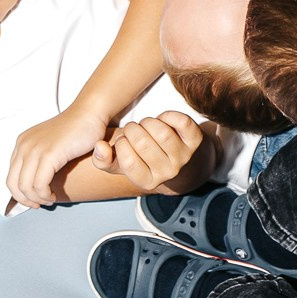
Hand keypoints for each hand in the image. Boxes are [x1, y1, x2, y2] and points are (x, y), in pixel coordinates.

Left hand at [7, 107, 109, 207]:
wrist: (89, 113)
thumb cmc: (76, 130)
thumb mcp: (49, 144)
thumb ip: (40, 159)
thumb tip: (37, 183)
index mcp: (22, 143)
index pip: (11, 176)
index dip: (20, 194)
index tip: (34, 200)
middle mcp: (23, 145)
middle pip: (13, 184)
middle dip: (25, 200)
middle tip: (40, 205)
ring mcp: (35, 149)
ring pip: (26, 187)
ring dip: (37, 199)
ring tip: (50, 199)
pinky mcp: (48, 154)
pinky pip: (39, 185)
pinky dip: (45, 195)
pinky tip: (54, 195)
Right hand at [91, 111, 208, 191]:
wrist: (180, 161)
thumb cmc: (145, 159)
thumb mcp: (120, 164)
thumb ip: (102, 160)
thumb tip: (100, 146)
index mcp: (149, 182)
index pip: (129, 162)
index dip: (121, 144)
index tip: (123, 141)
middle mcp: (168, 172)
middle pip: (143, 144)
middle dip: (132, 130)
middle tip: (133, 129)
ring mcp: (184, 157)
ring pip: (161, 132)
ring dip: (148, 122)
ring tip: (145, 125)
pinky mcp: (196, 140)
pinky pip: (181, 122)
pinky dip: (168, 115)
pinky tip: (162, 119)